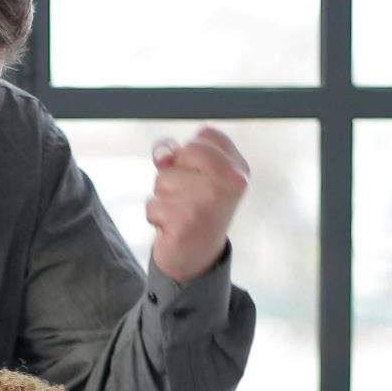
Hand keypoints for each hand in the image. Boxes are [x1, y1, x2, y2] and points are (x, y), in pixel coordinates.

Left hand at [145, 126, 249, 284]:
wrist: (197, 256)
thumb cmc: (194, 207)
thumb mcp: (192, 173)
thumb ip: (175, 153)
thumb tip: (162, 156)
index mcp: (239, 168)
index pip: (207, 134)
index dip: (191, 151)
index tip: (197, 173)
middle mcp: (231, 183)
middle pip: (186, 150)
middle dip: (176, 171)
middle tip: (187, 194)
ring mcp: (209, 202)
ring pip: (164, 179)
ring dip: (163, 196)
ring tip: (180, 212)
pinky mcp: (186, 222)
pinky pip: (152, 205)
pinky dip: (155, 216)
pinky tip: (172, 227)